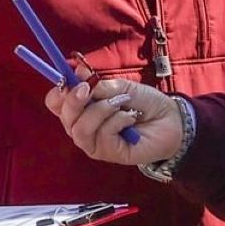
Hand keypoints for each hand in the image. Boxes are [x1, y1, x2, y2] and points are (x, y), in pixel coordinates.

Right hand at [46, 78, 180, 167]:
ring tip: (120, 103)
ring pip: (80, 128)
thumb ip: (98, 84)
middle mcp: (82, 127)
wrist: (170, 120)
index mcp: (81, 108)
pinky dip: (117, 120)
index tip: (69, 81)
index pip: (54, 103)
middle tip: (89, 87)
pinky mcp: (108, 153)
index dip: (58, 93)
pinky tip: (130, 118)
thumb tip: (79, 71)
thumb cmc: (144, 103)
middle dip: (74, 100)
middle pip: (64, 116)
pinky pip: (102, 135)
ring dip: (100, 110)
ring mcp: (94, 142)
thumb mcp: (120, 87)